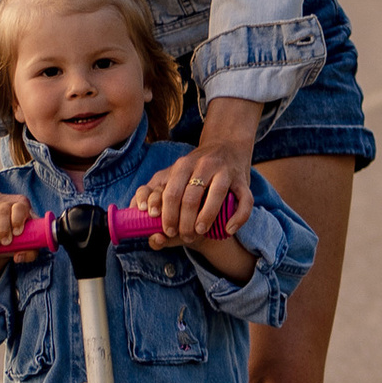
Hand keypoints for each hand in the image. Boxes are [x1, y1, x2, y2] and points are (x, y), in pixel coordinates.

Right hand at [0, 195, 32, 250]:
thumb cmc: (16, 245)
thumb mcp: (26, 249)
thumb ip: (29, 254)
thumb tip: (18, 257)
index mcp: (22, 209)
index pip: (20, 207)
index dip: (18, 219)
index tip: (16, 234)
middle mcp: (6, 205)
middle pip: (4, 210)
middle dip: (4, 228)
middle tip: (5, 243)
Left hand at [147, 101, 256, 248]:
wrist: (227, 146)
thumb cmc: (195, 170)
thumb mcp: (173, 175)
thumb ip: (154, 193)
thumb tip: (137, 215)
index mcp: (182, 165)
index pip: (170, 192)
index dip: (166, 213)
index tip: (164, 229)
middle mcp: (203, 165)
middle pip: (190, 196)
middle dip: (184, 221)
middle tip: (182, 236)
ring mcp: (224, 172)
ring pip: (216, 195)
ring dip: (206, 218)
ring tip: (199, 232)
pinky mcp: (243, 180)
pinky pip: (244, 200)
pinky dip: (237, 218)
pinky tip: (228, 230)